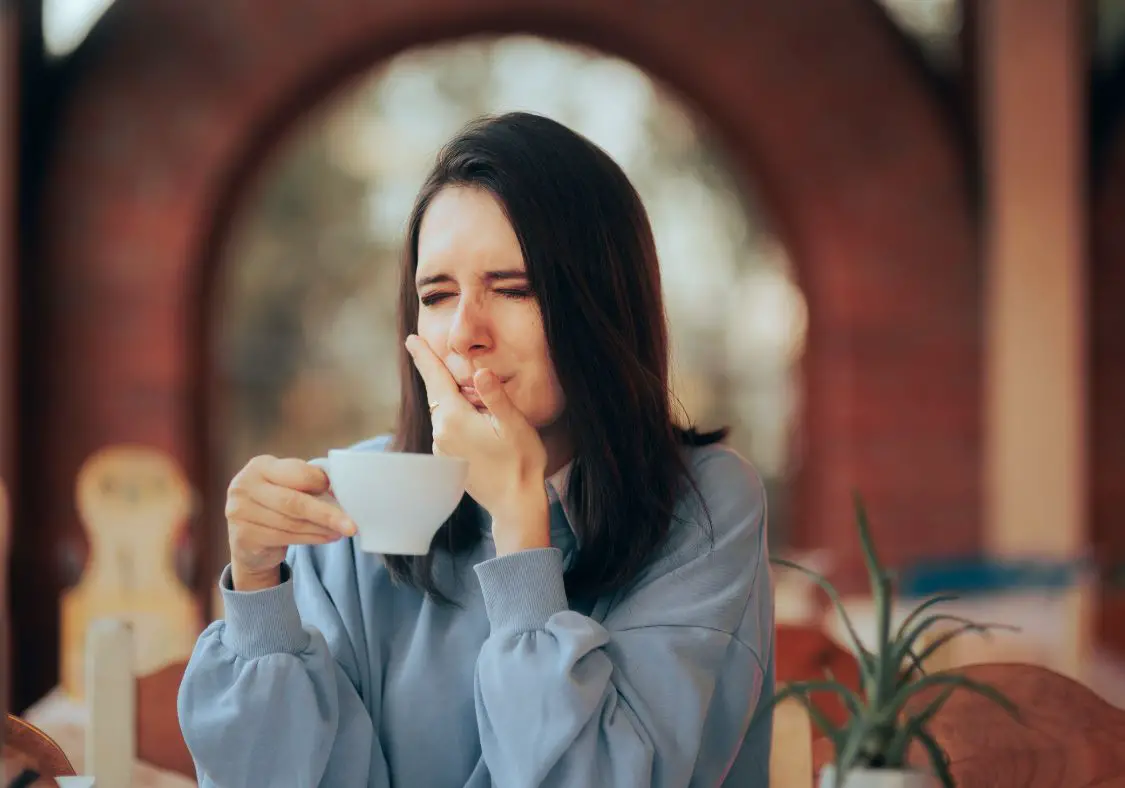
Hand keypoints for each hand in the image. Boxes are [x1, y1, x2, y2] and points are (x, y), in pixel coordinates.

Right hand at [225, 455, 355, 589]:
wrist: (249, 540)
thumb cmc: (276, 505)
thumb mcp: (288, 486)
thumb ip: (308, 482)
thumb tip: (342, 489)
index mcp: (260, 466)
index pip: (296, 473)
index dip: (320, 483)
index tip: (340, 493)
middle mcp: (244, 485)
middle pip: (293, 501)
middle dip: (327, 514)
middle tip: (352, 525)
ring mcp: (238, 511)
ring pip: (291, 522)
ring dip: (321, 528)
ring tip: (341, 531)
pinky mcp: (242, 535)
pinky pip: (284, 537)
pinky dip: (310, 538)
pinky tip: (326, 537)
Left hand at [406, 335, 549, 552]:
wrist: (516, 503)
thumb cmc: (521, 462)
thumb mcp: (514, 424)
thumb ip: (496, 395)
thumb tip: (480, 371)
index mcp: (455, 419)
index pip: (436, 379)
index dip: (424, 356)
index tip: (411, 339)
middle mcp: (441, 433)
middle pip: (438, 394)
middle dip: (438, 375)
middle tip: (431, 352)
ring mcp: (443, 449)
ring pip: (444, 413)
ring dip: (453, 400)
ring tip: (471, 396)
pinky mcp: (449, 460)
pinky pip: (448, 429)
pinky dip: (456, 418)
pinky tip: (475, 422)